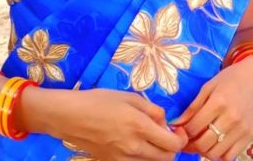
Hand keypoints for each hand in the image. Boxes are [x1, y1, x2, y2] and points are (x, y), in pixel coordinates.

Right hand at [22, 86, 185, 160]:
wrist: (71, 117)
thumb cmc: (101, 101)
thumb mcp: (131, 97)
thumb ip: (153, 110)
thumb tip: (165, 123)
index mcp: (140, 127)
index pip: (173, 145)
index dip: (181, 139)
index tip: (178, 131)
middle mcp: (134, 148)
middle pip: (166, 159)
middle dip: (171, 148)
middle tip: (166, 135)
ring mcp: (122, 160)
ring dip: (158, 155)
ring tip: (151, 140)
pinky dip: (143, 160)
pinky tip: (138, 147)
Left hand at [173, 58, 252, 160]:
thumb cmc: (230, 78)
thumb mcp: (209, 86)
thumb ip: (193, 107)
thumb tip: (176, 125)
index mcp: (219, 102)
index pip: (193, 127)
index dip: (183, 132)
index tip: (181, 130)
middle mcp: (231, 118)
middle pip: (203, 144)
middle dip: (191, 144)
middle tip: (188, 139)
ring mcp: (242, 129)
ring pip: (214, 154)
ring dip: (204, 150)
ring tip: (202, 140)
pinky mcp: (250, 136)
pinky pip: (230, 157)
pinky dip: (220, 154)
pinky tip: (217, 143)